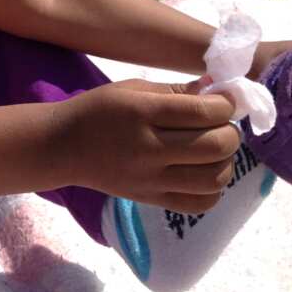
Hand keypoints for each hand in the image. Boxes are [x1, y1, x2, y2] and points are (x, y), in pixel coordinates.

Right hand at [62, 78, 239, 213]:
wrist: (61, 146)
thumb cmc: (97, 110)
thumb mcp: (132, 89)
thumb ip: (177, 91)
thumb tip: (219, 91)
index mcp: (142, 112)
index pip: (204, 111)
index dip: (226, 104)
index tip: (224, 99)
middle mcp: (149, 148)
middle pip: (217, 146)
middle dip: (230, 131)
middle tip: (219, 124)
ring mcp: (150, 179)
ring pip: (214, 178)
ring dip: (225, 161)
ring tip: (212, 148)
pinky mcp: (150, 199)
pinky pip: (199, 203)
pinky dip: (212, 189)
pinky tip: (203, 172)